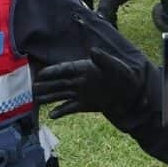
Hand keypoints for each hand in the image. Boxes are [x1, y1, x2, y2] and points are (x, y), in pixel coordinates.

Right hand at [32, 48, 146, 118]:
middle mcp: (83, 80)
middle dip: (46, 85)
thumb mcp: (118, 68)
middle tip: (31, 88)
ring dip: (49, 97)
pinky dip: (62, 111)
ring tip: (35, 100)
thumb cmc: (128, 78)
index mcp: (88, 69)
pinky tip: (52, 116)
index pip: (67, 69)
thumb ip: (105, 60)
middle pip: (60, 82)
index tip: (40, 75)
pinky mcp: (88, 105)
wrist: (137, 96)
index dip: (53, 72)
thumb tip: (93, 50)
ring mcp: (84, 93)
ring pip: (62, 94)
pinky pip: (71, 108)